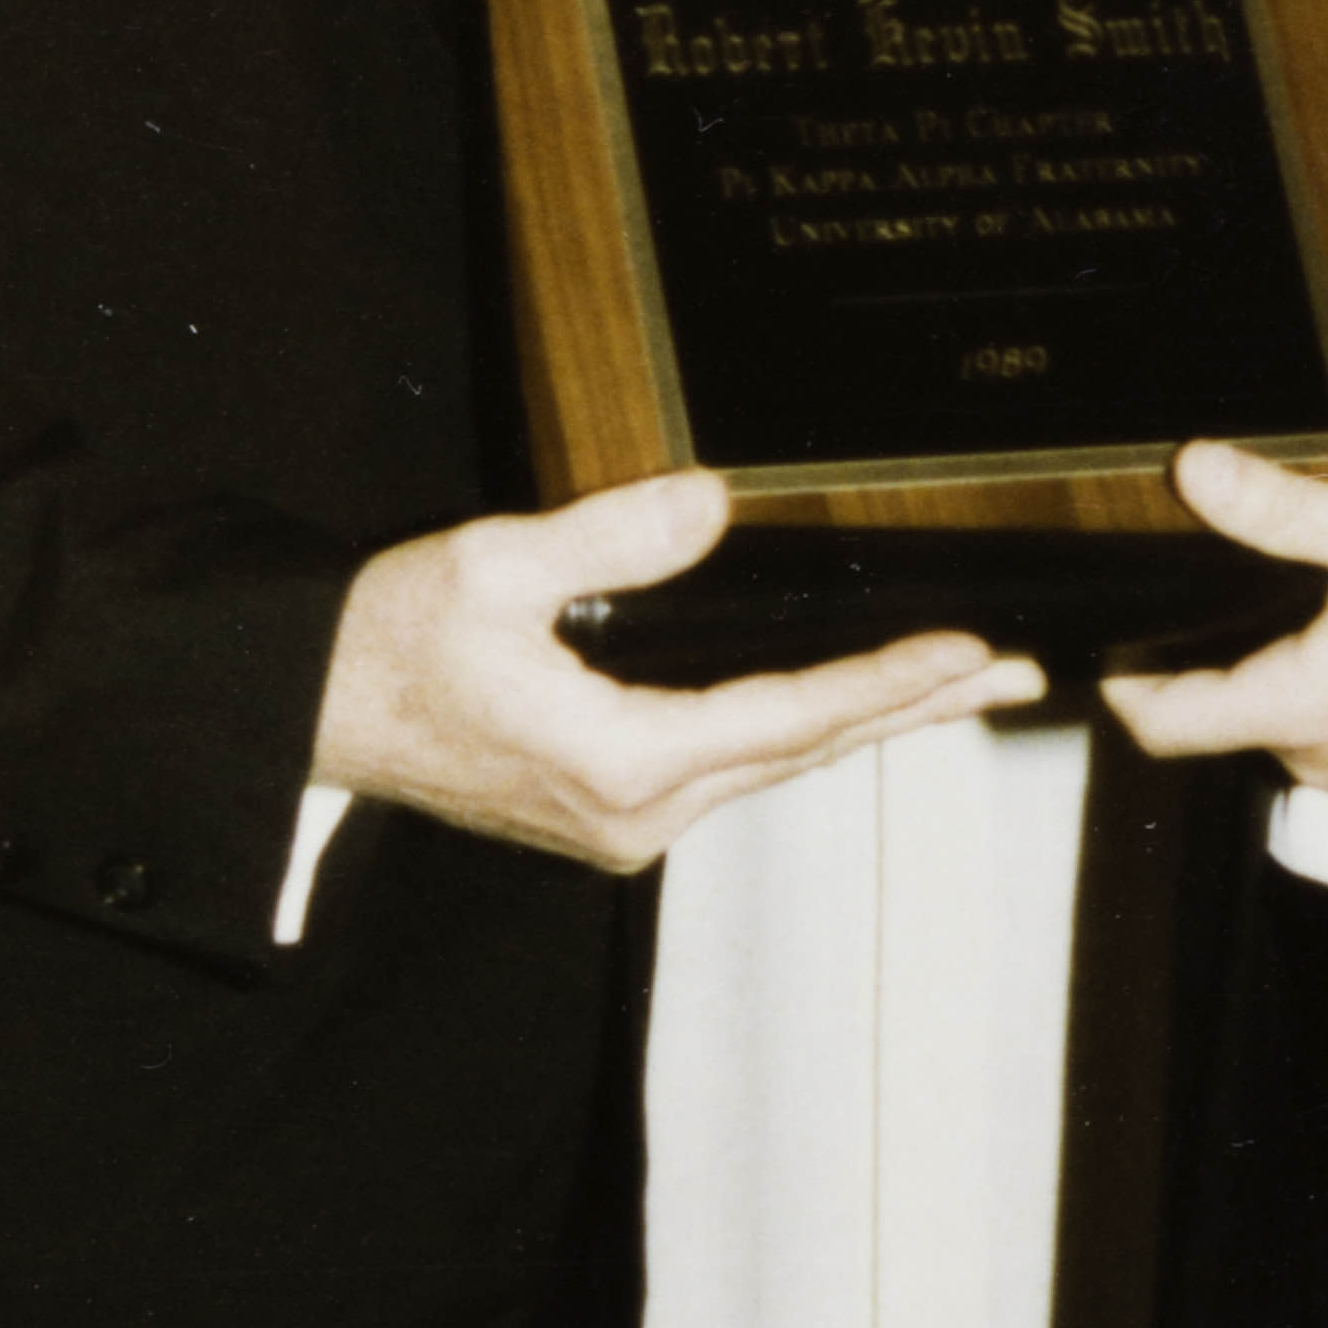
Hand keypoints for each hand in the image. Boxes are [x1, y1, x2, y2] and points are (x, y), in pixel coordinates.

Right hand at [316, 472, 1037, 870]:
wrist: (310, 712)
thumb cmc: (384, 642)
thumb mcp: (494, 566)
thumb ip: (612, 538)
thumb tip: (713, 500)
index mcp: (617, 762)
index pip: (786, 716)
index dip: (887, 683)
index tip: (970, 654)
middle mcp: (633, 814)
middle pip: (802, 750)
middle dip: (913, 708)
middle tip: (1017, 674)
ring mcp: (622, 827)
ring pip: (772, 766)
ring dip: (864, 721)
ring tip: (956, 683)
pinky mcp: (606, 816)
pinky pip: (730, 770)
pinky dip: (798, 731)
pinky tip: (843, 706)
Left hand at [1095, 441, 1327, 792]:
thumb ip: (1281, 510)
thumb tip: (1195, 472)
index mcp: (1301, 705)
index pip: (1167, 723)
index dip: (1123, 684)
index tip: (1109, 640)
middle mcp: (1321, 756)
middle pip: (1219, 718)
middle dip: (1204, 657)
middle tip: (1203, 582)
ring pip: (1277, 723)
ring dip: (1268, 669)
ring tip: (1287, 595)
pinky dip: (1320, 686)